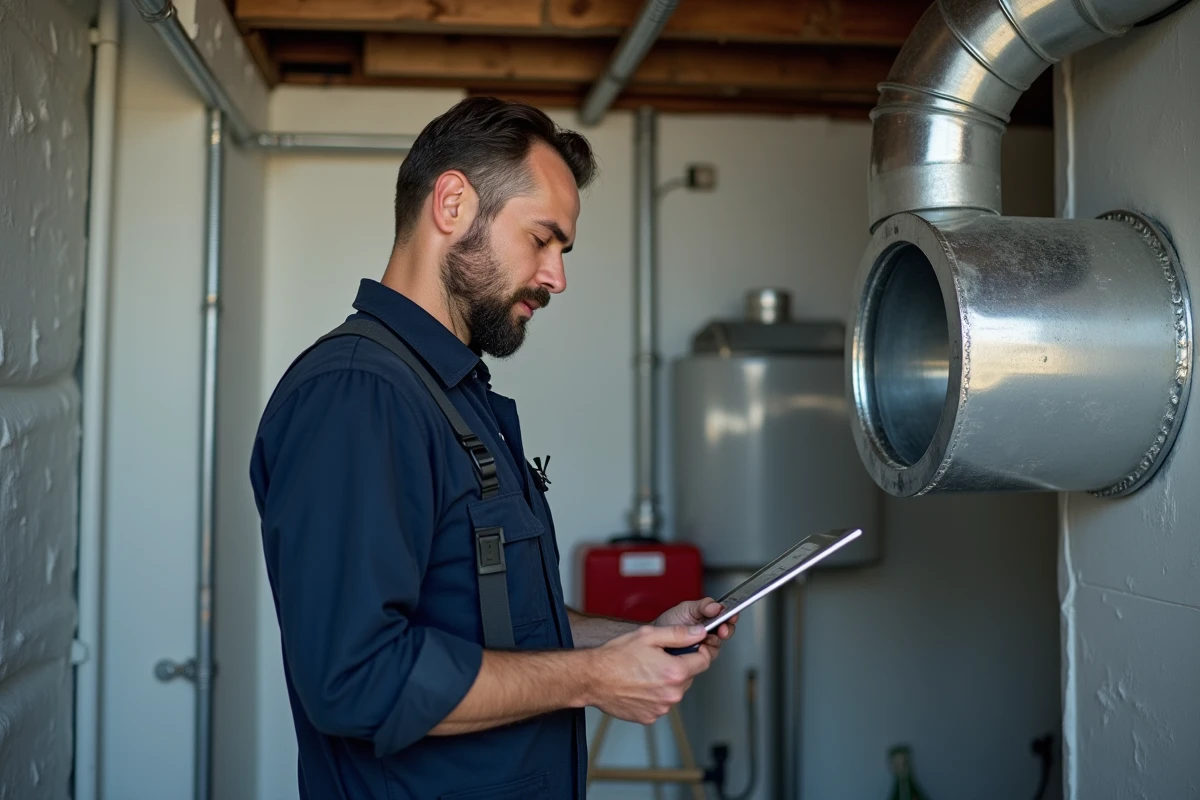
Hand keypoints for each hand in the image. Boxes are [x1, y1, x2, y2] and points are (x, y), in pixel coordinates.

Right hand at [586, 625, 713, 724]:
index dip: (699, 651)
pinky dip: (654, 695)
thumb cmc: (616, 656)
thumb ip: (679, 634)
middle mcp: (672, 694)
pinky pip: (660, 704)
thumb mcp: (649, 636)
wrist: (592, 678)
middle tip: (657, 658)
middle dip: (679, 666)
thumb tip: (700, 633)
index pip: (704, 661)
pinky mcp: (650, 718)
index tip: (692, 648)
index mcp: (675, 672)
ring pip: (674, 691)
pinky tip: (639, 685)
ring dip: (666, 682)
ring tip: (644, 672)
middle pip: (689, 677)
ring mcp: (661, 709)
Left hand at [655, 597, 737, 657]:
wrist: (655, 637)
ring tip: (702, 638)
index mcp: (709, 618)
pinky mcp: (698, 659)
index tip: (731, 616)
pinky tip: (696, 648)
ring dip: (712, 642)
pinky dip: (702, 653)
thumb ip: (703, 606)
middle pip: (726, 633)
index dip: (731, 616)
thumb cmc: (670, 622)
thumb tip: (717, 607)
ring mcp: (705, 646)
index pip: (726, 617)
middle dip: (725, 631)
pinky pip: (705, 658)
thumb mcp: (687, 608)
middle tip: (721, 630)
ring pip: (717, 646)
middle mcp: (710, 632)